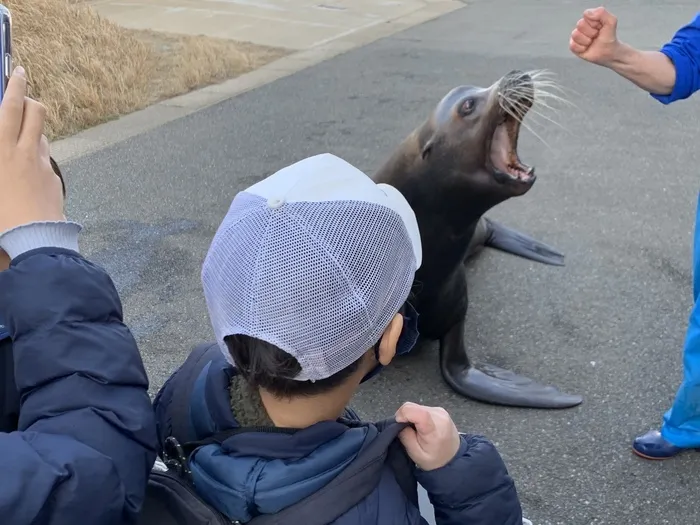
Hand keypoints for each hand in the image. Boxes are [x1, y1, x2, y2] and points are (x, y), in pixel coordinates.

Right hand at [0, 67, 64, 238]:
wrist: (32, 237)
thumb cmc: (1, 215)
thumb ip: (0, 154)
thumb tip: (4, 144)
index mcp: (2, 150)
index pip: (11, 108)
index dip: (15, 86)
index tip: (18, 72)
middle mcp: (26, 152)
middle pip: (36, 112)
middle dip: (30, 98)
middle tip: (23, 95)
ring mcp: (44, 165)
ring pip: (42, 135)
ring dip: (33, 130)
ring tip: (19, 138)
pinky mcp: (54, 179)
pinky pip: (46, 160)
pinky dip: (38, 157)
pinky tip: (28, 171)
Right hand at [395, 402, 460, 470]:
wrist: (453, 457)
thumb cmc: (434, 459)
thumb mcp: (416, 454)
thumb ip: (406, 437)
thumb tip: (399, 422)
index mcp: (434, 430)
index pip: (417, 412)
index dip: (403, 414)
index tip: (399, 424)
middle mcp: (439, 416)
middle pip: (413, 407)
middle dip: (405, 417)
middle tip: (407, 431)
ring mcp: (441, 411)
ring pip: (416, 406)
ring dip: (411, 416)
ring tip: (416, 430)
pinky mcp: (440, 409)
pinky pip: (422, 408)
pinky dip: (417, 416)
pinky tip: (421, 427)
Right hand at [569, 7, 620, 66]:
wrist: (608, 53)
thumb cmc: (609, 37)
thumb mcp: (611, 22)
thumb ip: (602, 13)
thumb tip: (587, 14)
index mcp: (590, 18)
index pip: (586, 14)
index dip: (594, 22)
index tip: (600, 27)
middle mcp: (582, 26)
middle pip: (580, 24)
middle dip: (591, 32)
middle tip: (596, 36)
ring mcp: (577, 36)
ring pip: (575, 34)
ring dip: (586, 41)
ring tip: (592, 42)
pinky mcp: (573, 46)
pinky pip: (573, 45)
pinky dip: (581, 48)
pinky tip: (586, 48)